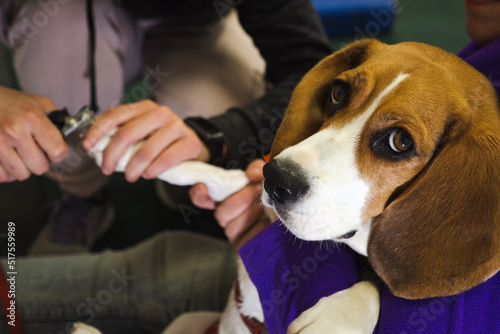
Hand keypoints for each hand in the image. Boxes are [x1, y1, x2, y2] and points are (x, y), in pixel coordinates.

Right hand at [0, 87, 66, 181]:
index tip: (55, 151)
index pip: (57, 150)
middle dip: (41, 162)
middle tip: (35, 152)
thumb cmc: (14, 103)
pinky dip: (7, 172)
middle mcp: (14, 131)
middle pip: (40, 167)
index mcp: (32, 118)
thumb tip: (69, 137)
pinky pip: (3, 176)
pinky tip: (8, 159)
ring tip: (20, 154)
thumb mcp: (40, 104)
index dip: (59, 154)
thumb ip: (57, 121)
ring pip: (21, 174)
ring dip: (24, 168)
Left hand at [83, 99, 209, 181]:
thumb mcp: (143, 132)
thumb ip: (123, 135)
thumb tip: (95, 147)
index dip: (98, 130)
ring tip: (130, 177)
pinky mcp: (189, 142)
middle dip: (112, 155)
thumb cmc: (163, 141)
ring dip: (133, 168)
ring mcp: (176, 127)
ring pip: (145, 150)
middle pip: (127, 134)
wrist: (195, 144)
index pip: (115, 115)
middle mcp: (160, 113)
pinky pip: (165, 159)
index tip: (87, 146)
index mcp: (144, 108)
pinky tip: (148, 175)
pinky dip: (153, 170)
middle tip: (106, 169)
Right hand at [190, 159, 269, 248]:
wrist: (292, 216)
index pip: (202, 199)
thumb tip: (250, 174)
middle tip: (257, 190)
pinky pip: (247, 241)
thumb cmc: (275, 197)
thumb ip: (256, 169)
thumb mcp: (265, 178)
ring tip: (267, 205)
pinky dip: (259, 229)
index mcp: (227, 199)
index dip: (199, 195)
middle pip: (221, 214)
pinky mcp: (247, 249)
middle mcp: (228, 218)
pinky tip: (270, 222)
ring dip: (251, 213)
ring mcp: (236, 235)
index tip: (203, 187)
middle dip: (240, 200)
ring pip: (232, 228)